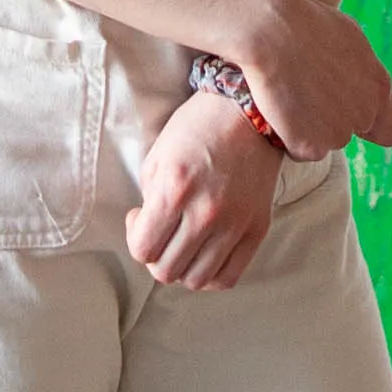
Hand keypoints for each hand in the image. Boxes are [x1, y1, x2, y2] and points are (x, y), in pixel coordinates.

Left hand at [126, 90, 280, 291]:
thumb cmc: (199, 126)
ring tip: (182, 244)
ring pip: (196, 280)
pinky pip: (228, 277)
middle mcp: (206, 212)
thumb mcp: (159, 154)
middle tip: (159, 231)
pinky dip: (211, 276)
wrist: (250, 111)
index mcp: (175, 190)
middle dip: (155, 255)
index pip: (143, 249)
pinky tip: (204, 254)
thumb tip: (148, 229)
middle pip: (167, 271)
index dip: (135, 237)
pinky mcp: (256, 229)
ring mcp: (235, 224)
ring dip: (182, 268)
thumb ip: (150, 197)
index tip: (139, 218)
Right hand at [227, 0, 391, 159]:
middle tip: (305, 93)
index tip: (346, 113)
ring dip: (308, 128)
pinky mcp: (309, 146)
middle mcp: (364, 115)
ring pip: (323, 142)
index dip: (368, 127)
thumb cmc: (306, 24)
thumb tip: (362, 82)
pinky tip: (277, 108)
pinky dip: (287, 136)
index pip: (388, 133)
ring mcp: (338, 134)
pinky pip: (298, 150)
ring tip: (288, 94)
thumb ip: (363, 69)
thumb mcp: (350, 38)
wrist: (272, 30)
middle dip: (330, 121)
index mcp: (379, 88)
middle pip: (348, 134)